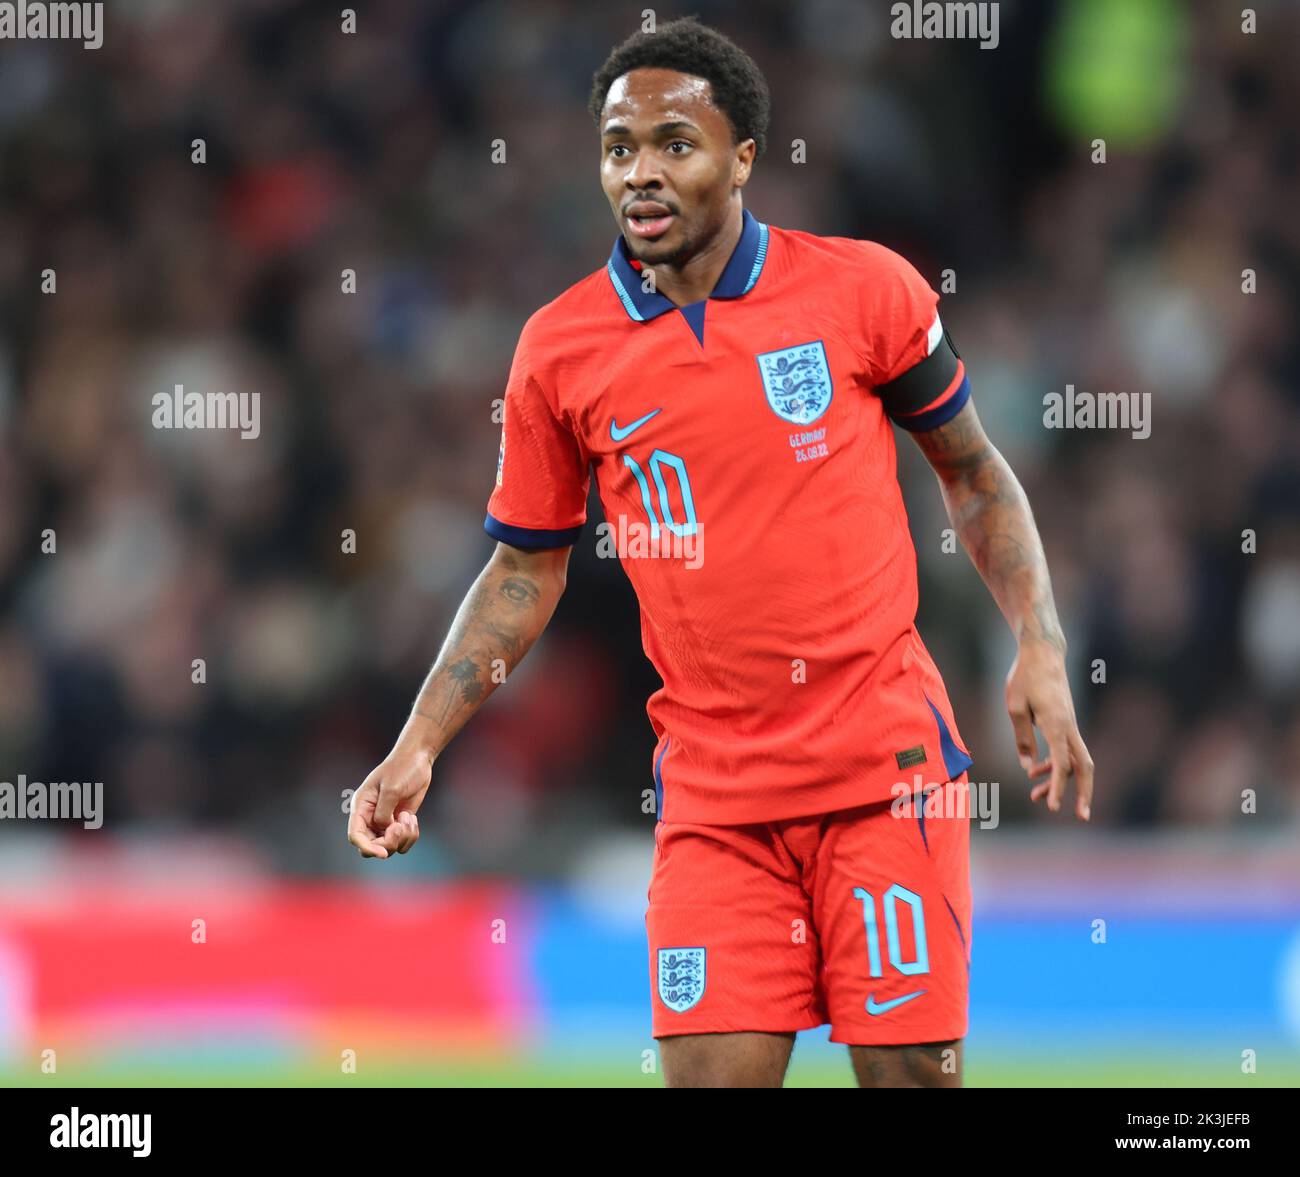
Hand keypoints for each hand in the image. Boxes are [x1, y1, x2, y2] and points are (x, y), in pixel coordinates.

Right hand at [347, 737, 433, 858]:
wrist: (417, 759)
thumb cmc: (402, 769)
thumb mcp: (391, 789)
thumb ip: (384, 812)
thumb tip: (383, 829)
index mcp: (361, 807)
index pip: (355, 836)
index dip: (367, 848)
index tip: (383, 853)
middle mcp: (370, 817)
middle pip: (371, 846)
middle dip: (388, 843)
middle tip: (401, 826)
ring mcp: (385, 821)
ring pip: (389, 846)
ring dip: (403, 838)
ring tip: (408, 818)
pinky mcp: (399, 823)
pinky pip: (403, 842)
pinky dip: (410, 836)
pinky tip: (412, 818)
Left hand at [1005, 637, 1093, 819]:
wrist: (1042, 652)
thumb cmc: (1026, 677)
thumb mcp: (1015, 707)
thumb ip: (1023, 738)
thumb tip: (1028, 768)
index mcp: (1057, 725)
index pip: (1063, 764)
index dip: (1059, 787)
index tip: (1052, 806)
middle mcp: (1069, 727)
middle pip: (1084, 766)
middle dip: (1084, 792)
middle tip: (1080, 816)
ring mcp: (1069, 724)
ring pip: (1074, 759)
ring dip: (1060, 780)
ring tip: (1037, 797)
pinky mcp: (1065, 721)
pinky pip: (1066, 749)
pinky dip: (1055, 764)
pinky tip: (1036, 771)